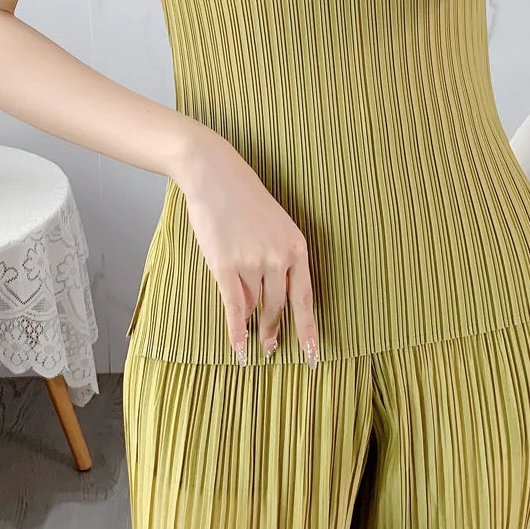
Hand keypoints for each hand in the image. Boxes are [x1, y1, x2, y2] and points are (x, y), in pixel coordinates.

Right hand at [176, 124, 319, 365]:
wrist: (216, 175)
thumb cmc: (245, 200)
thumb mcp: (275, 227)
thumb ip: (278, 260)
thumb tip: (273, 298)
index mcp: (296, 246)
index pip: (305, 297)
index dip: (308, 328)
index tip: (313, 353)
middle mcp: (278, 257)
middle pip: (279, 306)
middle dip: (276, 330)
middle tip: (273, 348)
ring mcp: (252, 261)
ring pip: (256, 306)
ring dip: (256, 328)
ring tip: (256, 344)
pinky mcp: (225, 264)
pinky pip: (234, 306)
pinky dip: (236, 330)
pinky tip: (238, 346)